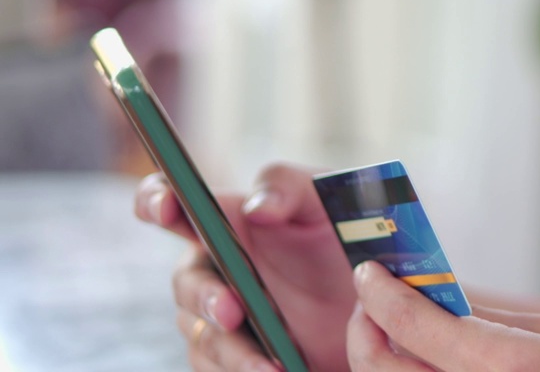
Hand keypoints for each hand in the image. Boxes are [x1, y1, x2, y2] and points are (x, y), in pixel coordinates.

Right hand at [135, 164, 356, 370]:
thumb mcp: (327, 201)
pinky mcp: (236, 356)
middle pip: (187, 282)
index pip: (172, 203)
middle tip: (232, 310)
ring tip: (270, 365)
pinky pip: (220, 370)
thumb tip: (256, 208)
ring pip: (204, 336)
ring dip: (232, 350)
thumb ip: (289, 189)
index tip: (165, 207)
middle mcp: (215, 267)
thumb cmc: (346, 235)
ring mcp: (222, 316)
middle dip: (206, 297)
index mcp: (227, 220)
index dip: (157, 200)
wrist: (379, 298)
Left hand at [349, 262, 539, 371]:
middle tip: (374, 300)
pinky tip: (425, 359)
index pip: (412, 324)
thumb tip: (435, 294)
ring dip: (382, 357)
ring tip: (395, 328)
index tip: (368, 270)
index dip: (381, 292)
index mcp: (503, 363)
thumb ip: (488, 318)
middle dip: (367, 327)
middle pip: (381, 367)